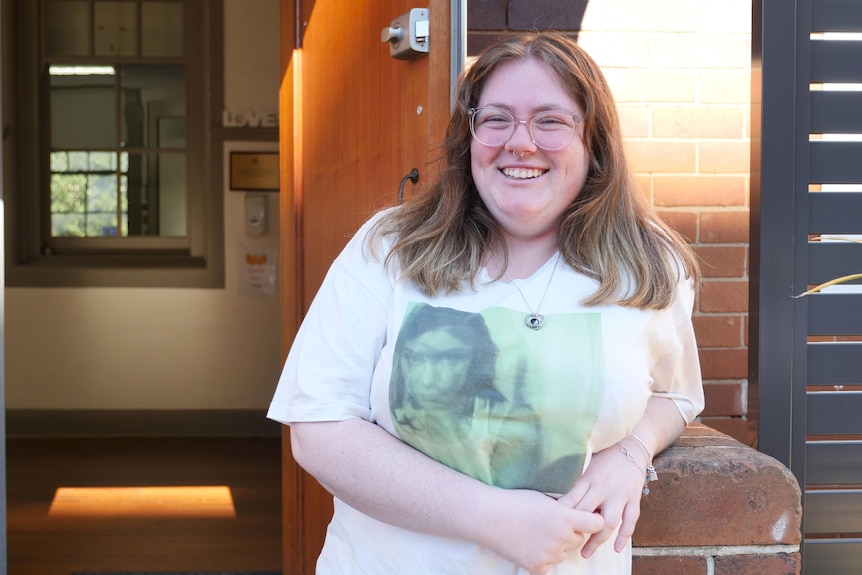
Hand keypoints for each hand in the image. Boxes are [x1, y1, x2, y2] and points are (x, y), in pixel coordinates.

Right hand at [479, 488, 603, 573]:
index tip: (584, 518)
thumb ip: (565, 507)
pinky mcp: (536, 566)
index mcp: (565, 517)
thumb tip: (580, 511)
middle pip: (578, 539)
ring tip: (536, 533)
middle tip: (550, 524)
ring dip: (556, 546)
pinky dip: (542, 558)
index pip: (596, 524)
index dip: (591, 520)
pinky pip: (548, 566)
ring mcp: (550, 554)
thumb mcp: (545, 498)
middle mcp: (561, 537)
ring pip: (563, 553)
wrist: (488, 516)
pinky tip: (530, 546)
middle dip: (570, 533)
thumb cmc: (515, 502)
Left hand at [558, 442, 646, 557]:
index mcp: (587, 478)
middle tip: (564, 544)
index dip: (561, 515)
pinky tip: (615, 548)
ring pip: (608, 521)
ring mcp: (619, 494)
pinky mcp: (633, 498)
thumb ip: (572, 478)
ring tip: (585, 553)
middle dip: (575, 530)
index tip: (551, 527)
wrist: (630, 446)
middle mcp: (602, 487)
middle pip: (587, 513)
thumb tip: (548, 489)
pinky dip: (624, 536)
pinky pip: (630, 520)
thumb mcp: (584, 462)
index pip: (571, 500)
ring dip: (597, 539)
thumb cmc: (603, 456)